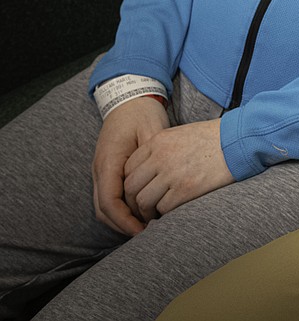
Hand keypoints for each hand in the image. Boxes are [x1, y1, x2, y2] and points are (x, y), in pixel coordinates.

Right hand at [92, 97, 169, 235]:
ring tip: (144, 226)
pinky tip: (140, 211)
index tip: (143, 231)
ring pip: (103, 206)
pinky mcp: (107, 170)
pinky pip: (108, 197)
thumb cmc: (142, 113)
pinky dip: (120, 209)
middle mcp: (100, 169)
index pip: (110, 202)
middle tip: (146, 235)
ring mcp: (101, 170)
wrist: (128, 98)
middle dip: (122, 225)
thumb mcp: (153, 130)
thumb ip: (156, 156)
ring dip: (120, 219)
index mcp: (109, 161)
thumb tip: (163, 181)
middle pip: (103, 210)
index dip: (125, 220)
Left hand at [121, 119, 233, 220]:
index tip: (138, 192)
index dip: (130, 184)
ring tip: (154, 215)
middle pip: (131, 186)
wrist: (239, 140)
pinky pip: (163, 208)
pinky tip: (170, 214)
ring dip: (146, 212)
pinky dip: (164, 214)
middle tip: (141, 209)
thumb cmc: (214, 137)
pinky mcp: (186, 189)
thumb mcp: (181, 134)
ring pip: (143, 201)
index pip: (128, 168)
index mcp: (158, 141)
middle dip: (133, 202)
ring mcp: (172, 173)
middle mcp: (160, 157)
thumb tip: (147, 171)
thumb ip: (161, 149)